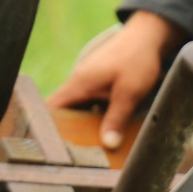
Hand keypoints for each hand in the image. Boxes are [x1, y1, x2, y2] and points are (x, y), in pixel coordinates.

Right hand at [49, 11, 186, 148]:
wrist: (146, 36)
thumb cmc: (136, 60)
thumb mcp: (129, 92)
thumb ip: (116, 118)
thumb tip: (108, 144)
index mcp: (80, 84)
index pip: (52, 107)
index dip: (46, 125)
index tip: (47, 147)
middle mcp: (79, 82)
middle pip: (62, 110)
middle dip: (65, 130)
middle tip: (69, 155)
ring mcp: (88, 81)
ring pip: (77, 107)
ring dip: (81, 124)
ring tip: (86, 149)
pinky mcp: (99, 82)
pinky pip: (89, 102)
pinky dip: (93, 116)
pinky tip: (104, 130)